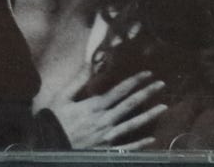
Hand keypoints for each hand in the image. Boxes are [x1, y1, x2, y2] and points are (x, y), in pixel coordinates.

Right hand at [47, 70, 166, 149]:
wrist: (49, 144)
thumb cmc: (55, 119)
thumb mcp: (63, 96)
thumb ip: (78, 80)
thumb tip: (90, 63)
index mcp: (94, 105)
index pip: (120, 90)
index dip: (135, 81)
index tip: (147, 73)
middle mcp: (105, 120)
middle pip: (131, 104)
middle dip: (147, 93)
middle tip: (162, 84)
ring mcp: (108, 136)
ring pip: (133, 124)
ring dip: (150, 115)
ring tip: (164, 108)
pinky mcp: (107, 150)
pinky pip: (128, 147)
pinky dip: (141, 144)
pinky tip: (153, 139)